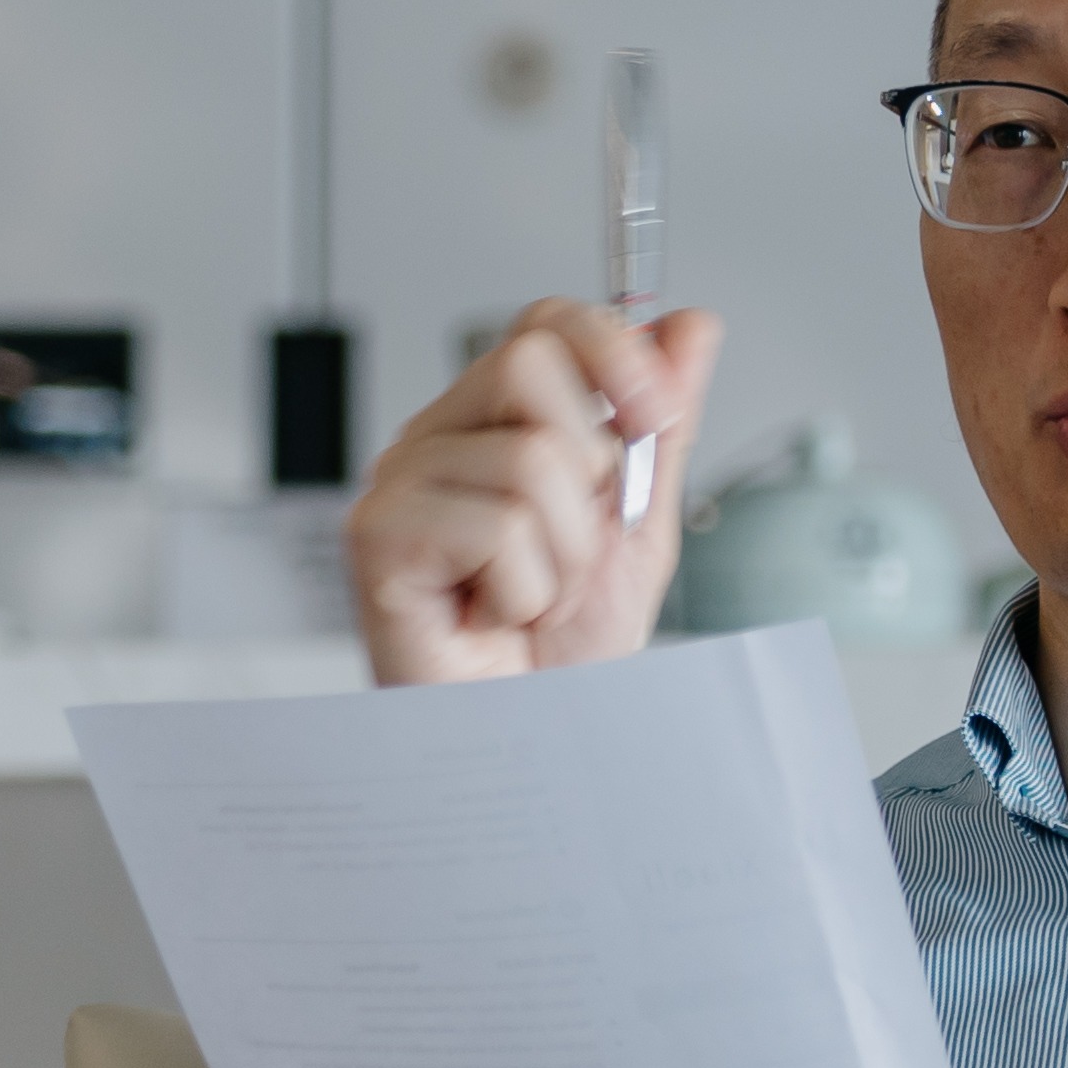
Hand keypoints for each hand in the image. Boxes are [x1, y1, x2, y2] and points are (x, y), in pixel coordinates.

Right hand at [347, 297, 722, 684]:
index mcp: (493, 425)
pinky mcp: (378, 537)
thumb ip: (659, 428)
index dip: (610, 349)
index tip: (655, 413)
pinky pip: (496, 525)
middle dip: (588, 469)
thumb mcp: (637, 527)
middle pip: (529, 365)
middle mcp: (437, 442)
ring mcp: (399, 485)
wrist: (533, 743)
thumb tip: (689, 327)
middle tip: (570, 546)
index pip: (543, 324)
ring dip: (563, 553)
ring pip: (528, 460)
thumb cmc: (561, 656)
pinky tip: (494, 616)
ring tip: (531, 598)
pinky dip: (524, 589)